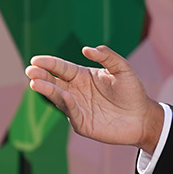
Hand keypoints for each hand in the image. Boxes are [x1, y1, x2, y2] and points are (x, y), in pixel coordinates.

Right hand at [27, 45, 165, 153]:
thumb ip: (108, 57)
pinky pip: (72, 114)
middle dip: (41, 76)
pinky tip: (65, 95)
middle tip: (30, 71)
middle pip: (54, 82)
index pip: (61, 68)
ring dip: (48, 91)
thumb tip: (87, 49)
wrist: (143, 117)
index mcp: (81, 76)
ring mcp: (77, 108)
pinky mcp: (82, 123)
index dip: (49, 64)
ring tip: (36, 83)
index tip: (36, 60)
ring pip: (58, 98)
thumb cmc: (131, 91)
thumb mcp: (122, 69)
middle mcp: (75, 91)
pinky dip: (68, 105)